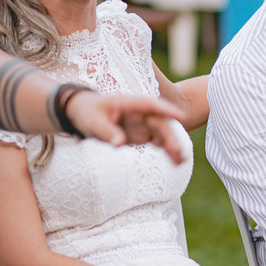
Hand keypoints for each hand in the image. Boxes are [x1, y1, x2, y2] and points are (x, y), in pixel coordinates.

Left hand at [67, 92, 186, 163]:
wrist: (84, 113)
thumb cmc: (88, 113)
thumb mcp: (92, 121)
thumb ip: (106, 131)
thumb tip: (119, 143)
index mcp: (129, 103)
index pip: (150, 105)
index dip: (165, 109)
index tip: (180, 116)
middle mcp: (140, 113)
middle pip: (159, 122)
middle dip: (170, 136)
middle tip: (178, 151)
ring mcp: (142, 124)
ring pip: (162, 133)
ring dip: (172, 145)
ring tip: (181, 160)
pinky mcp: (141, 135)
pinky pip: (158, 142)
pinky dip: (166, 151)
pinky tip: (176, 162)